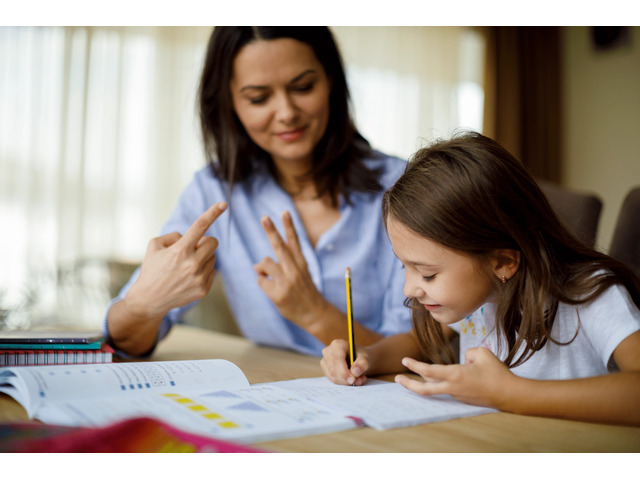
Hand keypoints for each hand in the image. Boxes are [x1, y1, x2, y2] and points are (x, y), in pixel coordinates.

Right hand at [124, 202, 226, 318]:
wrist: (149, 300)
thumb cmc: (152, 269)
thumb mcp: (155, 246)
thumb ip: (175, 236)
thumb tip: (191, 238)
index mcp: (180, 250)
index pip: (200, 226)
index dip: (213, 213)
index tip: (223, 204)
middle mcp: (192, 264)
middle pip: (213, 242)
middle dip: (205, 242)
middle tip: (193, 248)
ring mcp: (199, 278)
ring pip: (213, 257)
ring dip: (203, 258)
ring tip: (185, 267)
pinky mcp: (204, 289)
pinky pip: (212, 271)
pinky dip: (203, 271)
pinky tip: (189, 277)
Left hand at [254, 211, 327, 329]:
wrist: (314, 314)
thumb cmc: (304, 291)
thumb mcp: (300, 273)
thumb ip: (283, 264)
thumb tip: (257, 265)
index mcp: (301, 263)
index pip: (294, 241)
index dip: (289, 226)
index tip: (285, 212)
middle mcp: (295, 270)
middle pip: (280, 247)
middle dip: (271, 231)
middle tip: (264, 218)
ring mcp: (286, 283)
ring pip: (264, 263)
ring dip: (261, 267)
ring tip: (266, 274)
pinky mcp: (278, 295)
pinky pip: (260, 281)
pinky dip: (262, 282)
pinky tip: (271, 288)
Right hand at [321, 339, 369, 385]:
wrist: (359, 359)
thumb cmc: (361, 357)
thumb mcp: (366, 359)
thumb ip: (362, 364)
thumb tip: (355, 371)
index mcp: (338, 344)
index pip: (337, 359)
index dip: (344, 372)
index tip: (353, 380)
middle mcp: (328, 351)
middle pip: (333, 370)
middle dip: (346, 379)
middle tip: (358, 382)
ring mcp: (325, 361)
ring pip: (333, 377)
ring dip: (346, 382)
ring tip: (359, 379)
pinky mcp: (326, 369)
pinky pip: (333, 380)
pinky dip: (343, 383)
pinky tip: (352, 379)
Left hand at [395, 347, 514, 408]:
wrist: (509, 394)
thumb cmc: (496, 372)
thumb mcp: (482, 353)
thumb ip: (468, 353)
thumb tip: (463, 360)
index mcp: (455, 375)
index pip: (428, 370)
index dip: (414, 366)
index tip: (404, 360)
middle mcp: (453, 387)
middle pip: (424, 389)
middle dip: (409, 384)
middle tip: (397, 378)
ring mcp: (457, 395)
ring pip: (436, 387)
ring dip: (426, 381)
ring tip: (416, 374)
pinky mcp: (463, 399)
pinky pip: (447, 388)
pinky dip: (441, 382)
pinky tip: (440, 376)